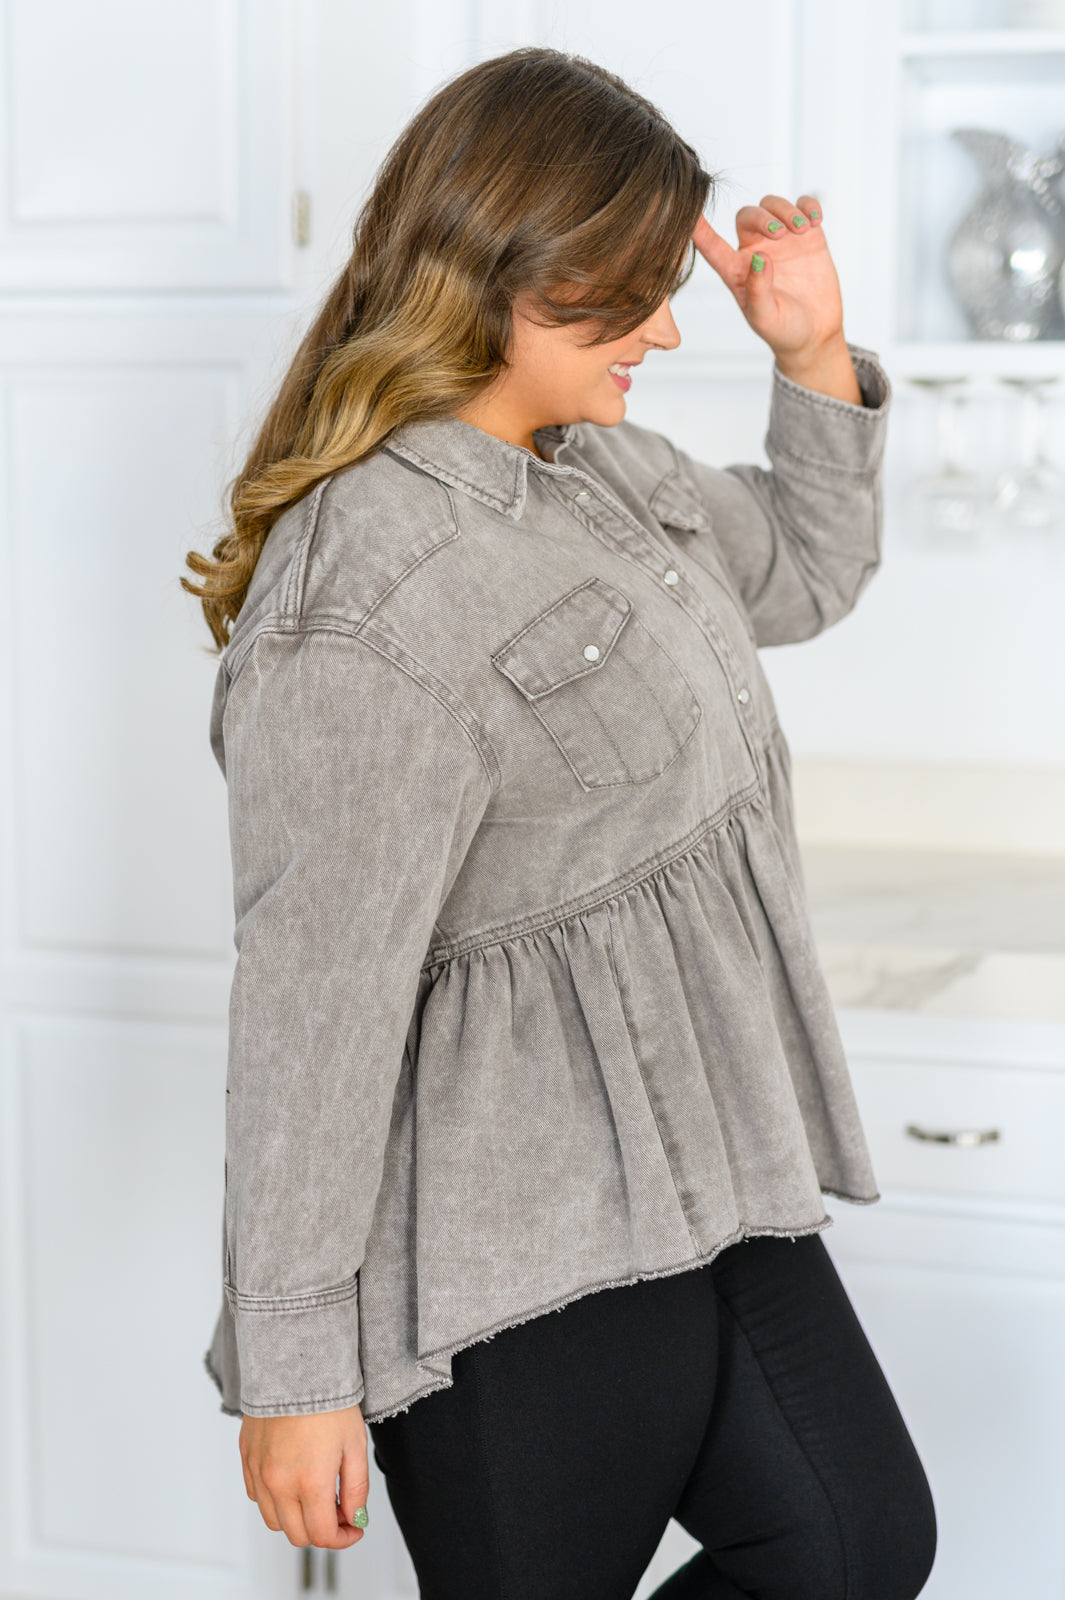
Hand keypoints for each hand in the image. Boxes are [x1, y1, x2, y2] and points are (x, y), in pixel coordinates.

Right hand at [240, 1404, 369, 1548]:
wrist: (297, 1367)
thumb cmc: (328, 1401)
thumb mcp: (355, 1445)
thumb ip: (356, 1489)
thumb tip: (355, 1519)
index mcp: (310, 1483)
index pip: (323, 1536)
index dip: (343, 1538)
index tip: (354, 1528)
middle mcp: (279, 1484)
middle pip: (297, 1535)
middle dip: (321, 1531)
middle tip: (338, 1512)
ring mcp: (258, 1472)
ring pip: (274, 1521)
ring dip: (296, 1519)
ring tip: (315, 1495)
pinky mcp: (246, 1458)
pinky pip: (257, 1496)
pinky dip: (274, 1500)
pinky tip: (292, 1481)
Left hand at [691, 194, 844, 368]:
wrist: (815, 334)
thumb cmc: (784, 330)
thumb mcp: (766, 317)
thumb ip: (758, 290)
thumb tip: (759, 257)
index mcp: (736, 271)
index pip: (712, 246)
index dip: (699, 228)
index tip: (689, 211)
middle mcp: (755, 250)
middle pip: (747, 216)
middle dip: (762, 218)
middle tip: (779, 234)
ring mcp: (781, 241)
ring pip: (773, 206)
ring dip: (787, 210)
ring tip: (803, 230)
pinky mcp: (807, 237)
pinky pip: (804, 206)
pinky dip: (810, 205)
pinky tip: (816, 220)